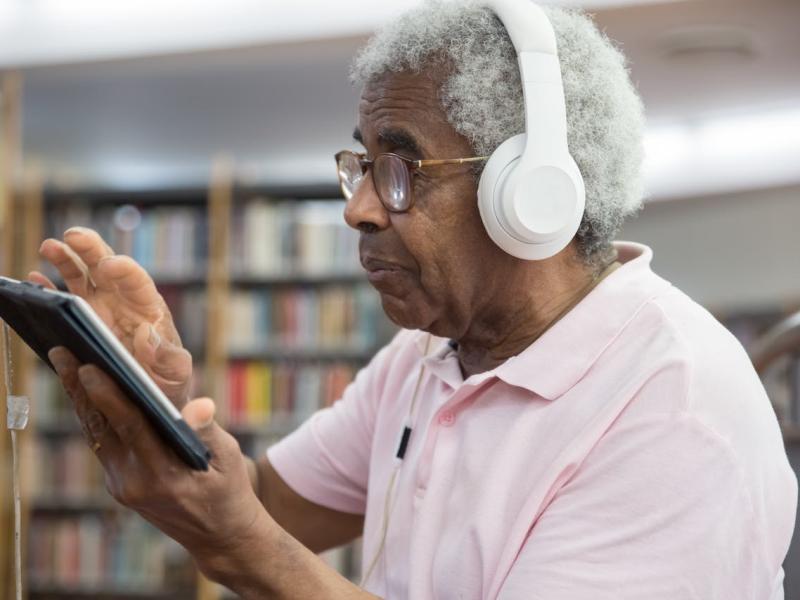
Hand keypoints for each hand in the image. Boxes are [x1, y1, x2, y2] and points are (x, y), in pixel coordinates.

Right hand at [31, 227, 192, 406]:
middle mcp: (122, 298)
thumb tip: (147, 335)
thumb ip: (167, 357)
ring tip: (49, 246)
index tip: (111, 264)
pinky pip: (63, 296)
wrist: (149, 387)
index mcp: (147, 306)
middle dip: (91, 248)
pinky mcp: (82, 316)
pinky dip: (49, 287)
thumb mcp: (175, 371)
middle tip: (74, 236)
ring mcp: (100, 305)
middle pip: (106, 265)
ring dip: (65, 258)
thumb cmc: (166, 376)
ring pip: (81, 274)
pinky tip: (34, 278)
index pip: (138, 281)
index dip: (125, 270)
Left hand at [48, 346, 270, 576]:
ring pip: (96, 434)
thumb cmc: (229, 491)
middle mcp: (135, 482)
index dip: (108, 396)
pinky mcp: (119, 483)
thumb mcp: (228, 458)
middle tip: (63, 351)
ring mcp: (123, 485)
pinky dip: (94, 413)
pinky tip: (86, 388)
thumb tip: (199, 406)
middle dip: (79, 388)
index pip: (130, 427)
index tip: (87, 367)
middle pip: (101, 427)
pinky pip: (103, 442)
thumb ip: (207, 430)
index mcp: (164, 475)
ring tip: (66, 361)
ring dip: (81, 398)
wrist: (219, 536)